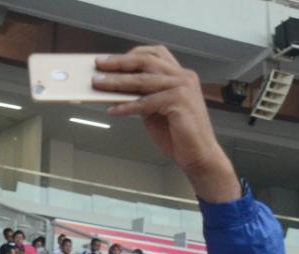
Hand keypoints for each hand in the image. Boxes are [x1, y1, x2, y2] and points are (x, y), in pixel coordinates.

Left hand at [93, 47, 239, 202]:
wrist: (199, 155)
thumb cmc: (179, 134)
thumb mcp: (156, 110)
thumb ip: (142, 96)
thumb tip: (117, 90)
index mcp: (179, 75)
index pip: (154, 54)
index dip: (130, 54)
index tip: (110, 59)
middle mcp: (183, 76)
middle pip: (146, 62)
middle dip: (119, 62)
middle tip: (98, 64)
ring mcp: (182, 88)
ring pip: (143, 80)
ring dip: (117, 82)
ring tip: (98, 83)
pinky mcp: (178, 102)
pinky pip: (145, 103)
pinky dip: (126, 106)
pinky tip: (112, 110)